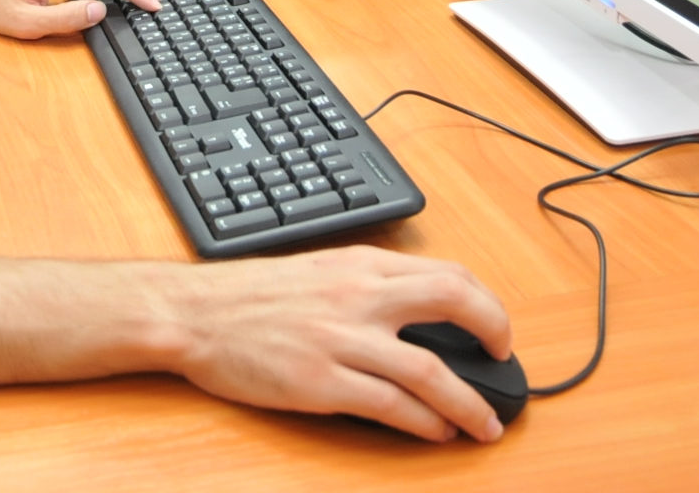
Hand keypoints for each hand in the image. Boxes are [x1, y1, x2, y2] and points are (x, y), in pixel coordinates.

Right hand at [164, 246, 512, 442]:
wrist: (194, 314)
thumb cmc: (249, 296)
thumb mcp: (318, 271)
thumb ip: (366, 286)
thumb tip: (417, 311)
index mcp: (360, 266)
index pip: (446, 272)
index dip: (484, 302)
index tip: (494, 327)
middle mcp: (359, 296)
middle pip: (453, 303)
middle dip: (494, 335)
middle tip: (504, 364)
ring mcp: (341, 340)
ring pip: (430, 370)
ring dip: (468, 402)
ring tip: (483, 424)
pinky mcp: (320, 382)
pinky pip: (390, 406)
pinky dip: (423, 422)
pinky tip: (436, 433)